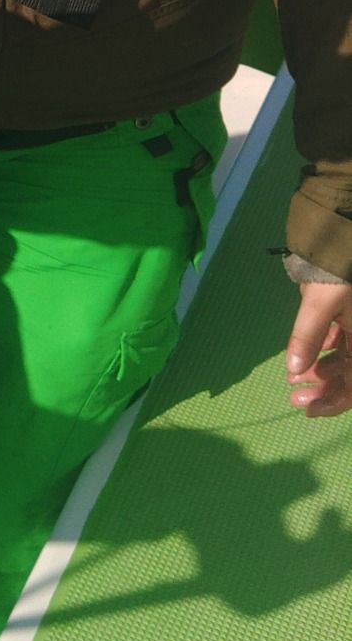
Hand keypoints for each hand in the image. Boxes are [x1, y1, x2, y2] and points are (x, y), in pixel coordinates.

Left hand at [285, 279, 351, 417]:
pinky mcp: (347, 314)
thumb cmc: (338, 266)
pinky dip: (322, 351)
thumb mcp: (321, 301)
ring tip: (293, 380)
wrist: (342, 230)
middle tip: (294, 397)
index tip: (307, 410)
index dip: (334, 402)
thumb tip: (295, 369)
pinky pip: (340, 341)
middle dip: (324, 388)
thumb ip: (307, 335)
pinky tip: (301, 359)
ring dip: (322, 371)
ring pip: (346, 358)